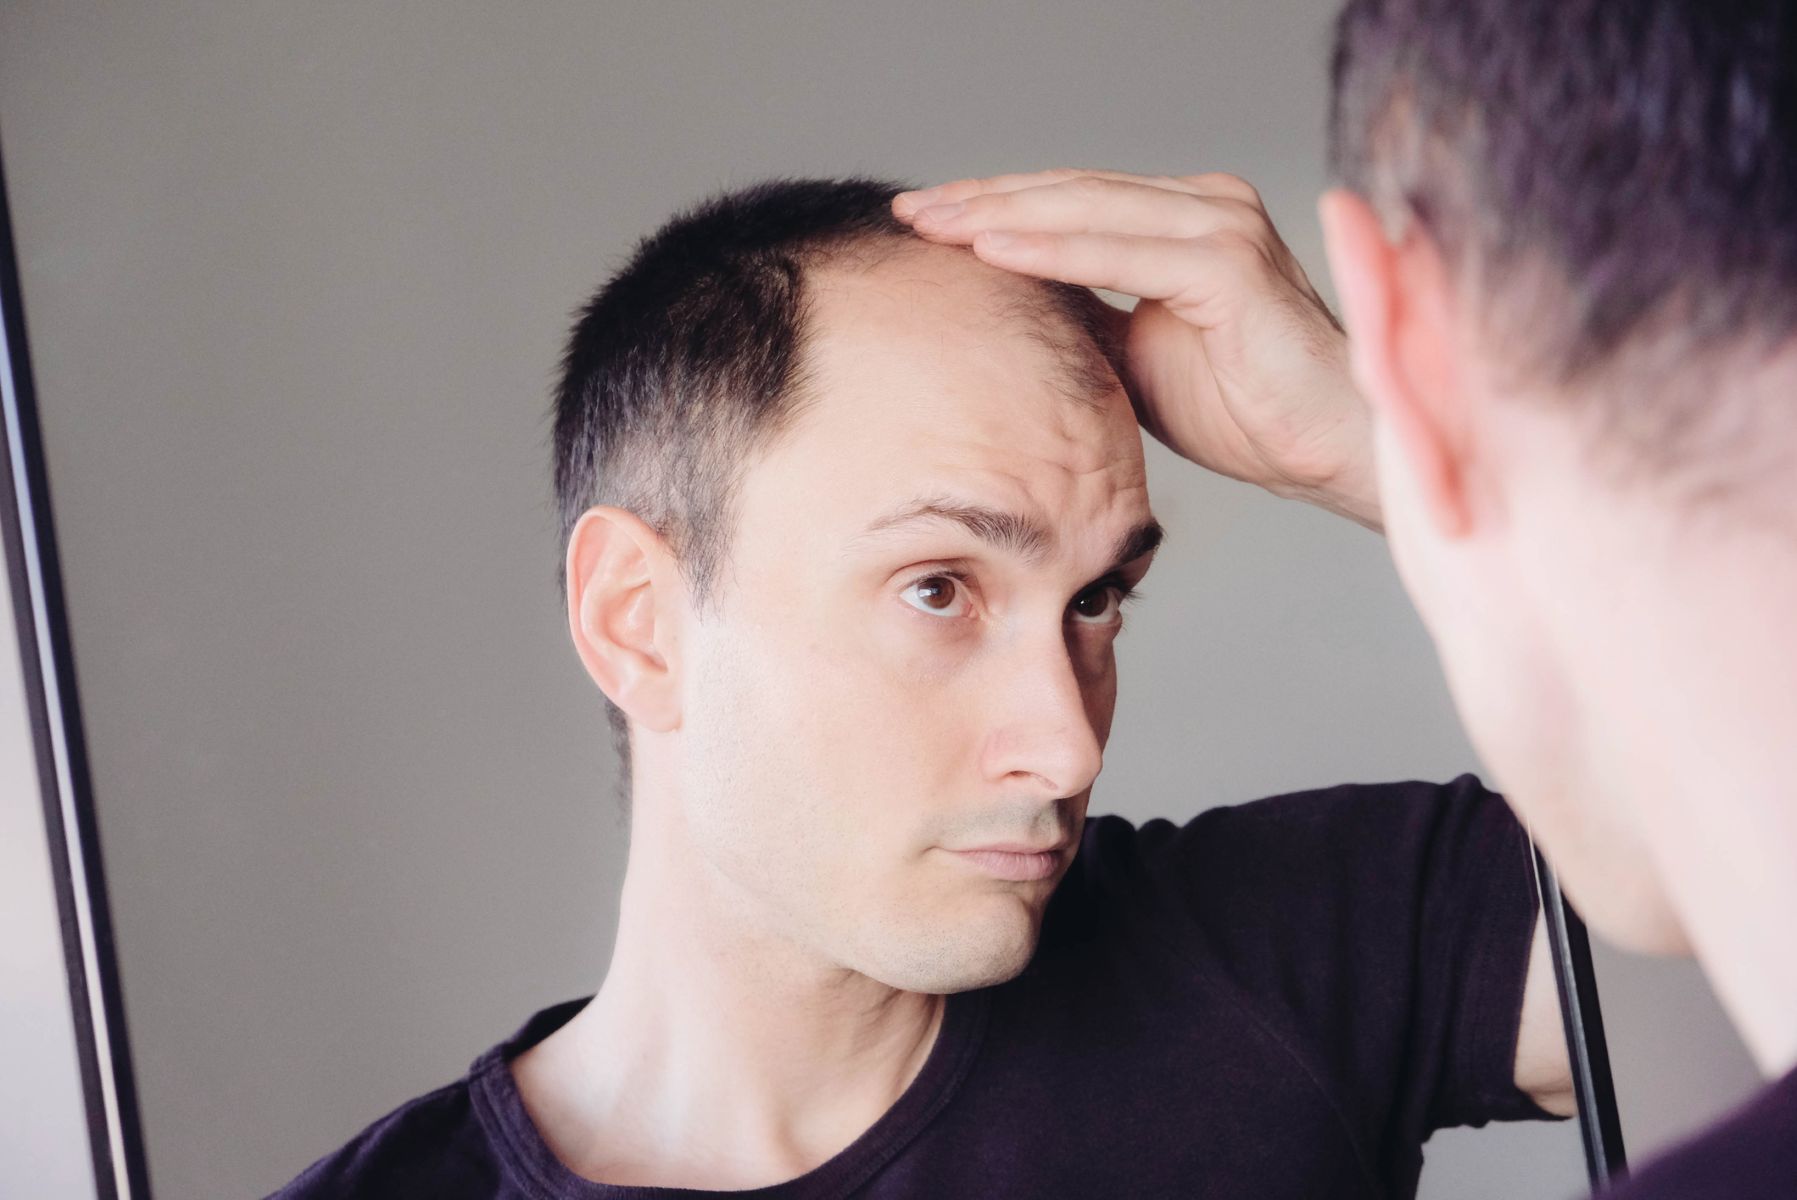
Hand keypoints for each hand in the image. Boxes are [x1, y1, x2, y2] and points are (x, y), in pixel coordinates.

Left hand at [893, 170, 1381, 530]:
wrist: (1323, 449)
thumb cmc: (1244, 409)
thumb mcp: (1135, 357)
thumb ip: (1085, 318)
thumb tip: (1013, 309)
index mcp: (1185, 219)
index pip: (1072, 201)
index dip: (996, 207)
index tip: (927, 222)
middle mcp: (1206, 206)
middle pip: (1071, 193)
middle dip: (984, 201)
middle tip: (910, 211)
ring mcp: (1221, 226)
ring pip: (1088, 210)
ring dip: (1002, 216)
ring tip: (934, 224)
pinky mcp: (1230, 265)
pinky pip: (1121, 253)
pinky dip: (1053, 252)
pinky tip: (991, 250)